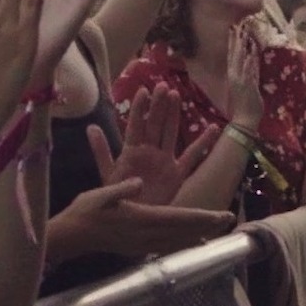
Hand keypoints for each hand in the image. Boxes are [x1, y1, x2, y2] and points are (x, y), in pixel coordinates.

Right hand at [53, 178, 236, 258]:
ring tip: (217, 230)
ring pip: (178, 240)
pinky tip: (191, 241)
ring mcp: (143, 244)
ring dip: (199, 234)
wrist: (71, 236)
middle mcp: (146, 235)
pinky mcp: (138, 248)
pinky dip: (184, 242)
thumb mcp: (100, 194)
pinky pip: (168, 245)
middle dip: (208, 226)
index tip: (222, 214)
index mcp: (141, 219)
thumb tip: (138, 182)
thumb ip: (121, 189)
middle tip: (230, 220)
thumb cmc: (85, 211)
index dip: (202, 217)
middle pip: (184, 231)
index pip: (179, 218)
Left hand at [89, 83, 219, 204]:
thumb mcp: (107, 175)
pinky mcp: (177, 174)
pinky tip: (214, 128)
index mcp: (132, 151)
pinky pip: (192, 156)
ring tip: (177, 95)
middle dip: (158, 105)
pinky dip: (203, 143)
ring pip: (170, 133)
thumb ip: (102, 152)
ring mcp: (165, 160)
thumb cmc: (119, 197)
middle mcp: (149, 151)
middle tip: (162, 86)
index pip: (136, 125)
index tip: (143, 90)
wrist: (134, 220)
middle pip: (155, 124)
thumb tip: (91, 127)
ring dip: (173, 115)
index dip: (139, 109)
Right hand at [227, 23, 265, 129]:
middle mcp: (234, 76)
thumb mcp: (248, 88)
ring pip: (240, 59)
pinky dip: (249, 61)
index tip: (234, 31)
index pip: (232, 56)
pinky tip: (251, 51)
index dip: (233, 43)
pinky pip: (248, 70)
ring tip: (243, 32)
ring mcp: (240, 80)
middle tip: (236, 26)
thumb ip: (251, 75)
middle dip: (236, 40)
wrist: (244, 121)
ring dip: (242, 45)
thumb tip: (254, 62)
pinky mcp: (247, 85)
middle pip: (234, 54)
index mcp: (233, 77)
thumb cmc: (245, 107)